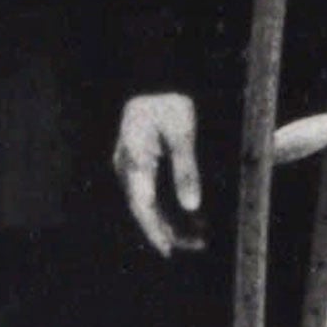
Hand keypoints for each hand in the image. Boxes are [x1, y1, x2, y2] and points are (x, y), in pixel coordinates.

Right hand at [113, 93, 206, 256]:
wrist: (157, 77)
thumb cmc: (170, 100)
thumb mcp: (182, 132)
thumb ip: (186, 168)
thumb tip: (191, 206)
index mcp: (135, 156)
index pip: (142, 203)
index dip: (155, 229)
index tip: (169, 248)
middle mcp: (127, 164)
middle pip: (144, 208)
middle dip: (167, 230)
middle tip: (196, 246)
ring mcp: (131, 164)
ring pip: (148, 203)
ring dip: (170, 220)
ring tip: (198, 238)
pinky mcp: (140, 162)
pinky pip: (151, 191)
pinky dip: (169, 206)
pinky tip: (191, 217)